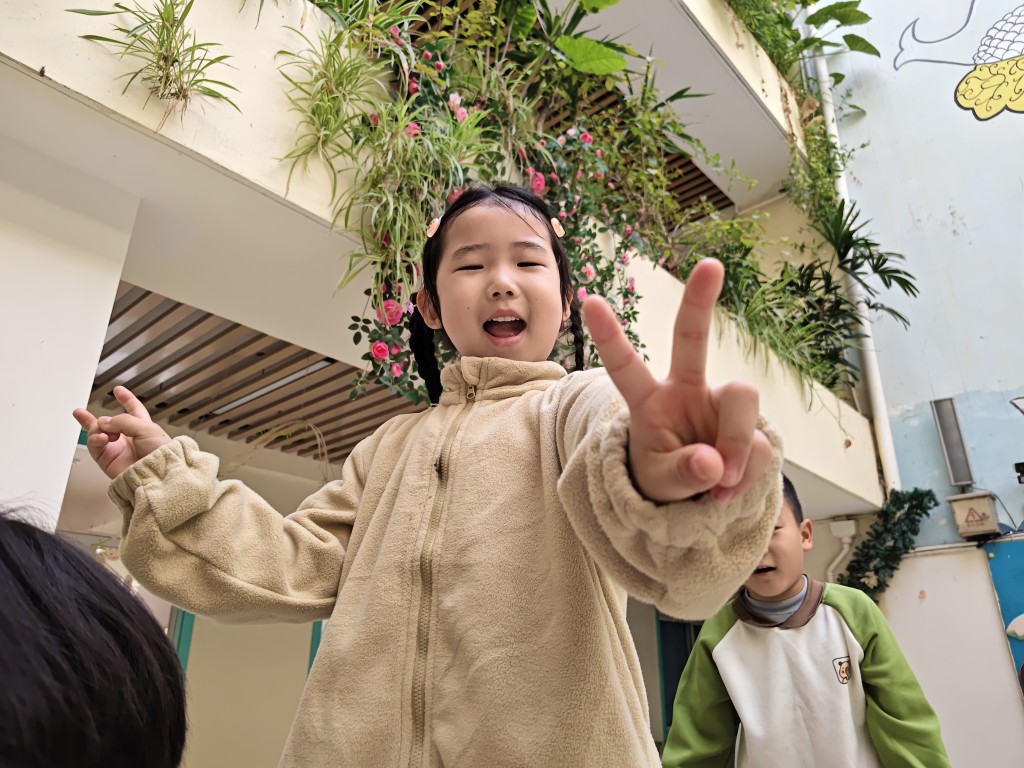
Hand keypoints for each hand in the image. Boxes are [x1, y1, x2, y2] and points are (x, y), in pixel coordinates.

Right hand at [72, 386, 172, 479]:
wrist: (157, 474)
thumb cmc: (161, 454)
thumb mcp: (146, 428)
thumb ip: (123, 420)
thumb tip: (103, 421)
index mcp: (143, 427)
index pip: (134, 409)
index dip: (126, 399)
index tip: (118, 390)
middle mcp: (128, 437)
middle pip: (107, 423)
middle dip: (92, 418)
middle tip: (79, 412)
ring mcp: (117, 448)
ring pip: (97, 433)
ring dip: (98, 428)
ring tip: (106, 433)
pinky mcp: (107, 459)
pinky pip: (94, 445)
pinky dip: (95, 439)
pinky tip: (102, 438)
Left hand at [583, 258, 771, 503]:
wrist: (700, 498)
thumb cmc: (665, 479)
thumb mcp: (661, 485)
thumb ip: (682, 475)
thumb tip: (713, 463)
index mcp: (650, 401)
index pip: (626, 366)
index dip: (610, 336)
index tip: (589, 300)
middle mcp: (686, 389)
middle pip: (692, 338)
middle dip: (700, 300)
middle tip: (710, 264)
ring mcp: (721, 400)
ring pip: (743, 400)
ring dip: (739, 447)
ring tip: (721, 485)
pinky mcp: (752, 418)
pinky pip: (762, 441)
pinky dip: (749, 472)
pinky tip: (731, 487)